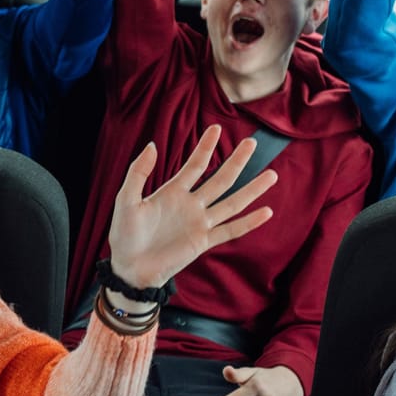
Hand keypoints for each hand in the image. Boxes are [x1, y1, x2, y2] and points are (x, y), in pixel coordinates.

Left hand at [107, 125, 277, 288]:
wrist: (129, 268)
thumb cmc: (124, 234)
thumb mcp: (126, 199)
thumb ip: (138, 172)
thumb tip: (151, 145)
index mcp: (172, 192)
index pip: (195, 165)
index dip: (205, 147)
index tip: (216, 128)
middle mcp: (190, 205)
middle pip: (220, 179)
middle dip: (236, 161)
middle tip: (252, 143)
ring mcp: (199, 223)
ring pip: (232, 203)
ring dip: (251, 190)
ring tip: (272, 175)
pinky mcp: (203, 242)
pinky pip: (230, 231)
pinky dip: (248, 223)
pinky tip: (266, 212)